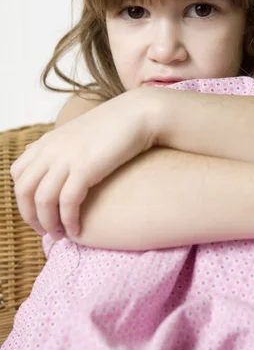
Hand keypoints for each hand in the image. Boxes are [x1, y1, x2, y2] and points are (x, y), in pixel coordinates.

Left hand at [10, 89, 157, 239]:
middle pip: (24, 190)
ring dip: (48, 223)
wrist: (139, 114)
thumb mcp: (77, 132)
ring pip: (42, 200)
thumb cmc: (113, 125)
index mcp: (47, 142)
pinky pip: (67, 202)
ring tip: (60, 235)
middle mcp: (51, 149)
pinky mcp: (85, 168)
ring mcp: (66, 158)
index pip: (17, 174)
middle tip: (45, 231)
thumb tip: (35, 150)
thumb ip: (56, 144)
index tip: (38, 212)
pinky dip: (69, 220)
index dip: (23, 198)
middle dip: (30, 216)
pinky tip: (77, 230)